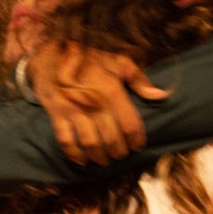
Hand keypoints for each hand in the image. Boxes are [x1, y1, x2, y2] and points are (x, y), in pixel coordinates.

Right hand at [27, 41, 169, 164]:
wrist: (52, 53)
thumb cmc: (89, 59)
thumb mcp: (117, 61)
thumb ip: (139, 79)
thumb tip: (160, 96)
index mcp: (111, 90)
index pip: (130, 125)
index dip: (136, 140)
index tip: (138, 145)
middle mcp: (93, 102)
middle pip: (111, 138)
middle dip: (119, 151)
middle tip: (121, 154)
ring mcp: (73, 109)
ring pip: (90, 143)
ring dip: (99, 156)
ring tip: (104, 160)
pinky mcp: (57, 113)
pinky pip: (66, 140)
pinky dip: (75, 154)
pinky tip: (82, 160)